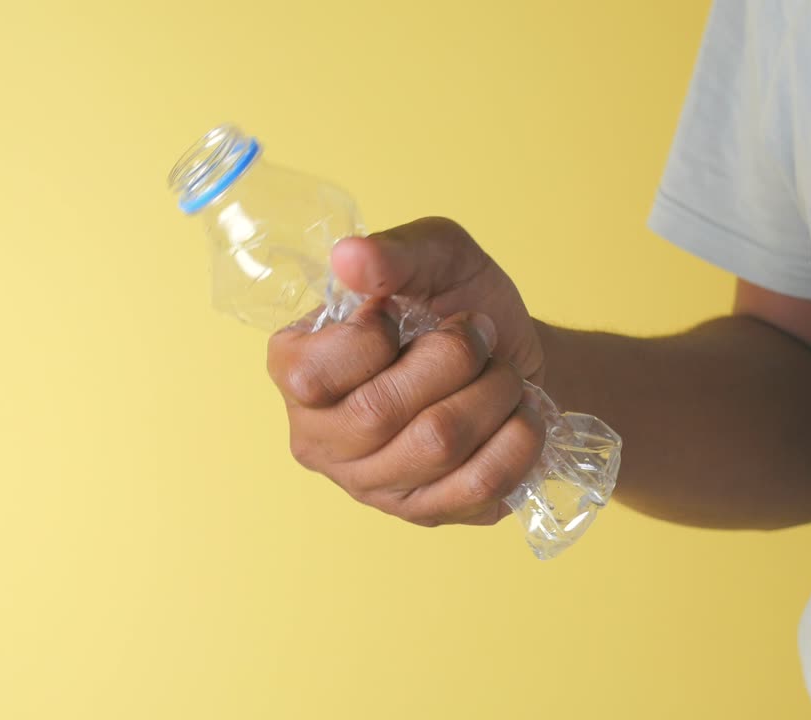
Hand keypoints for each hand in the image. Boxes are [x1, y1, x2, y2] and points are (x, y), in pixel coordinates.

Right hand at [267, 217, 545, 525]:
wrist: (514, 358)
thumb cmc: (459, 302)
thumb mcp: (434, 256)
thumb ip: (392, 253)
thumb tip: (348, 257)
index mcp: (293, 368)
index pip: (311, 376)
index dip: (375, 337)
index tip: (406, 314)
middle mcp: (316, 437)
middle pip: (380, 413)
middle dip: (454, 359)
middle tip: (478, 336)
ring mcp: (368, 486)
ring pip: (436, 446)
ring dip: (492, 393)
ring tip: (501, 374)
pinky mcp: (424, 514)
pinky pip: (478, 485)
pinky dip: (517, 438)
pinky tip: (517, 415)